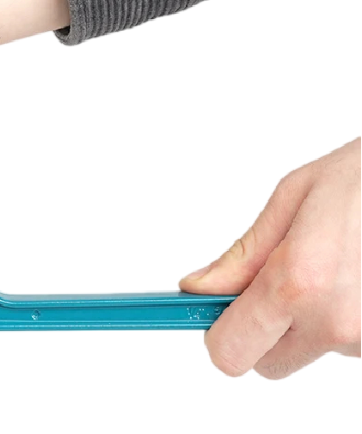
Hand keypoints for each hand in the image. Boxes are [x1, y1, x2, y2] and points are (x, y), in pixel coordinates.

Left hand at [180, 138, 360, 378]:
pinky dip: (338, 316)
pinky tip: (350, 275)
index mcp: (298, 282)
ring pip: (308, 349)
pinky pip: (343, 343)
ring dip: (305, 319)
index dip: (217, 332)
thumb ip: (242, 255)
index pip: (231, 351)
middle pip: (267, 362)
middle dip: (259, 328)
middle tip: (271, 279)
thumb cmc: (361, 181)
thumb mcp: (290, 200)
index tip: (212, 311)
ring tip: (327, 264)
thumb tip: (198, 288)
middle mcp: (336, 322)